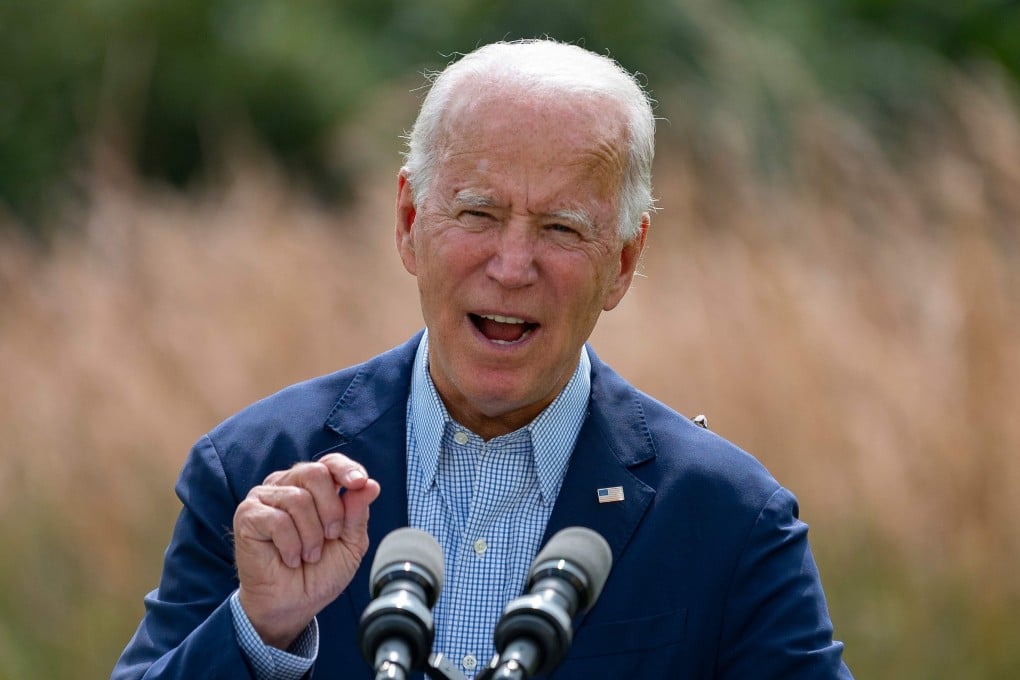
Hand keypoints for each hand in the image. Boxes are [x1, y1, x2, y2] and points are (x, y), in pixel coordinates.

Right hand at [233, 453, 381, 648]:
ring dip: (311, 535)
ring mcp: (265, 498)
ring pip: (298, 498)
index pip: (330, 463)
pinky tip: (290, 559)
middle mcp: (287, 485)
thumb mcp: (350, 544)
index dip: (346, 469)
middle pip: (315, 473)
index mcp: (314, 488)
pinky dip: (291, 545)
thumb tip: (370, 485)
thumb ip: (358, 513)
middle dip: (331, 510)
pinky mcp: (248, 515)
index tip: (359, 482)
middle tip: (330, 537)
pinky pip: (277, 519)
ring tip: (308, 555)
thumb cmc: (319, 573)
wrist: (293, 605)